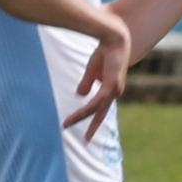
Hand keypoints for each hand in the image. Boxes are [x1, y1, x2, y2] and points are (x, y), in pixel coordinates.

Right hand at [61, 25, 130, 142]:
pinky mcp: (111, 84)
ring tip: (66, 123)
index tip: (87, 135)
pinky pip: (97, 100)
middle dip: (92, 127)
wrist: (113, 39)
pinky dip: (87, 107)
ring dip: (81, 116)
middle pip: (100, 114)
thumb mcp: (92, 70)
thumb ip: (87, 83)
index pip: (101, 109)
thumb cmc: (105, 52)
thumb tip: (80, 95)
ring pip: (95, 108)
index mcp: (110, 90)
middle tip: (85, 141)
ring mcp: (114, 89)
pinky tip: (79, 113)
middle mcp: (114, 92)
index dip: (94, 122)